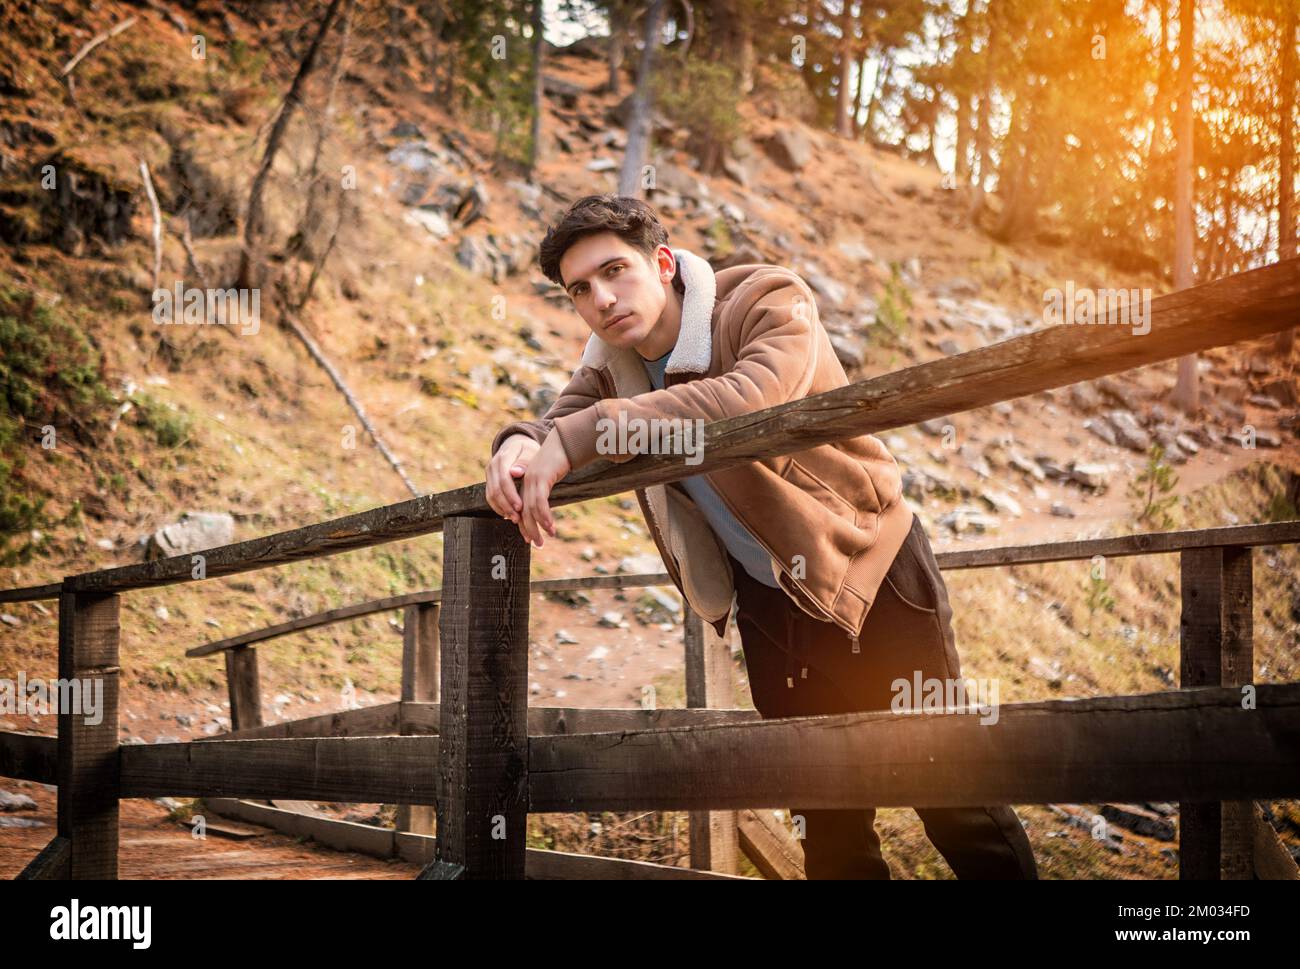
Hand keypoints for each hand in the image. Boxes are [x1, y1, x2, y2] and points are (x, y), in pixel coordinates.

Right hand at [486, 434, 540, 525]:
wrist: (516, 446)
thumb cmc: (528, 451)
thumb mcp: (530, 452)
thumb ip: (524, 462)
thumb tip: (515, 472)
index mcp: (503, 457)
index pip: (504, 479)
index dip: (511, 495)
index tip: (520, 507)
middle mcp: (492, 465)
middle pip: (495, 490)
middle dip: (506, 506)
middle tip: (518, 518)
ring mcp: (489, 474)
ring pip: (490, 495)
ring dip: (502, 509)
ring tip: (515, 519)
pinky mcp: (489, 481)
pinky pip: (490, 497)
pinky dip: (498, 507)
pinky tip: (508, 515)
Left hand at [517, 430, 571, 548]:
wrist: (565, 442)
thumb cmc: (560, 460)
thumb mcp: (549, 478)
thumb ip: (543, 491)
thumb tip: (544, 506)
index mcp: (525, 483)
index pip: (520, 508)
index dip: (523, 525)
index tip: (529, 539)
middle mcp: (525, 482)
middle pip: (522, 512)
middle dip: (528, 530)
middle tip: (537, 544)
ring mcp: (532, 480)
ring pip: (530, 510)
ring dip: (537, 527)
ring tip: (545, 539)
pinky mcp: (541, 478)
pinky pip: (540, 502)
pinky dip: (544, 517)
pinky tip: (550, 527)